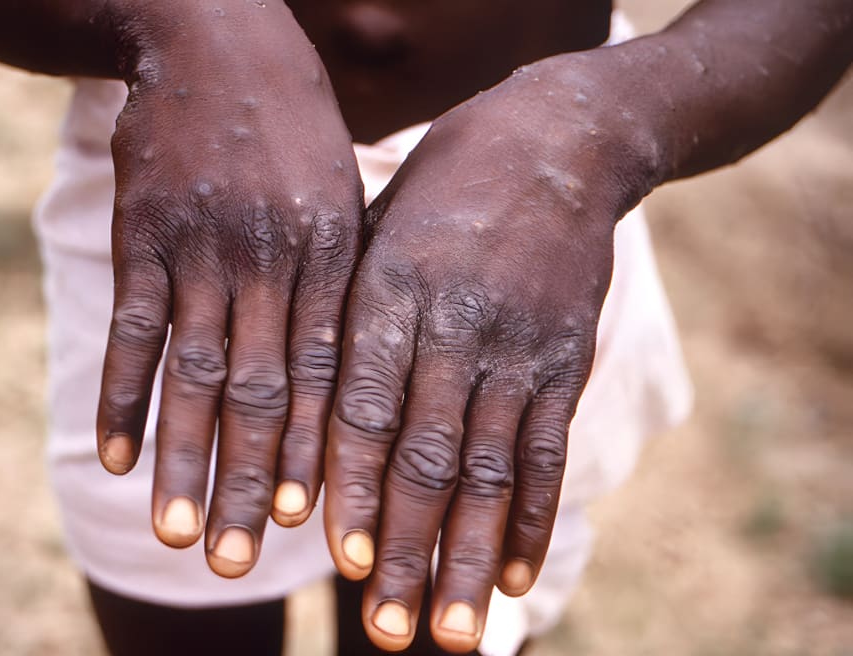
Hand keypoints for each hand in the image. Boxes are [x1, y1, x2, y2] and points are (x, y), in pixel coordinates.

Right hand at [95, 2, 362, 577]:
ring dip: (184, 459)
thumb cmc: (294, 131)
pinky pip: (132, 329)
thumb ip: (343, 282)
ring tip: (178, 533)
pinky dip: (121, 395)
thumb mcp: (343, 194)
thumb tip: (350, 378)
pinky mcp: (144, 235)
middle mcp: (270, 259)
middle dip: (252, 481)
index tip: (312, 525)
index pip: (327, 374)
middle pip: (262, 391)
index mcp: (332, 255)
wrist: (218, 41)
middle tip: (242, 561)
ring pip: (193, 373)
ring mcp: (202, 248)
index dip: (318, 453)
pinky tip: (113, 456)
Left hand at [324, 55, 657, 650]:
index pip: (363, 404)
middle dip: (405, 548)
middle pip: (426, 454)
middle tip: (387, 632)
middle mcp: (454, 323)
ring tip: (449, 632)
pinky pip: (547, 449)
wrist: (555, 142)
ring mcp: (517, 345)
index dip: (351, 484)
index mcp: (389, 288)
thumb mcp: (375, 228)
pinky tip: (512, 576)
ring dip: (466, 556)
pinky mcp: (564, 359)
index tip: (338, 559)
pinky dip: (530, 517)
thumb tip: (296, 415)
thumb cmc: (439, 191)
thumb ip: (343, 315)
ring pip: (489, 468)